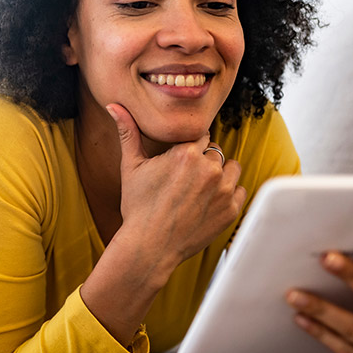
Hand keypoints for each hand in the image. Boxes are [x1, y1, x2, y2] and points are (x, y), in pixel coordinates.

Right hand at [107, 103, 245, 263]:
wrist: (149, 247)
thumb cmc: (137, 207)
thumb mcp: (130, 167)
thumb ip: (127, 132)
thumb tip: (113, 105)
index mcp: (186, 153)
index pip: (200, 135)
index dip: (189, 147)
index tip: (179, 162)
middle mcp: (209, 169)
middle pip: (214, 150)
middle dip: (202, 160)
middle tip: (184, 180)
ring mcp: (223, 191)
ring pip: (231, 167)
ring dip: (219, 174)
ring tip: (198, 189)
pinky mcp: (231, 210)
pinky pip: (239, 190)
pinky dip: (227, 194)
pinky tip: (207, 202)